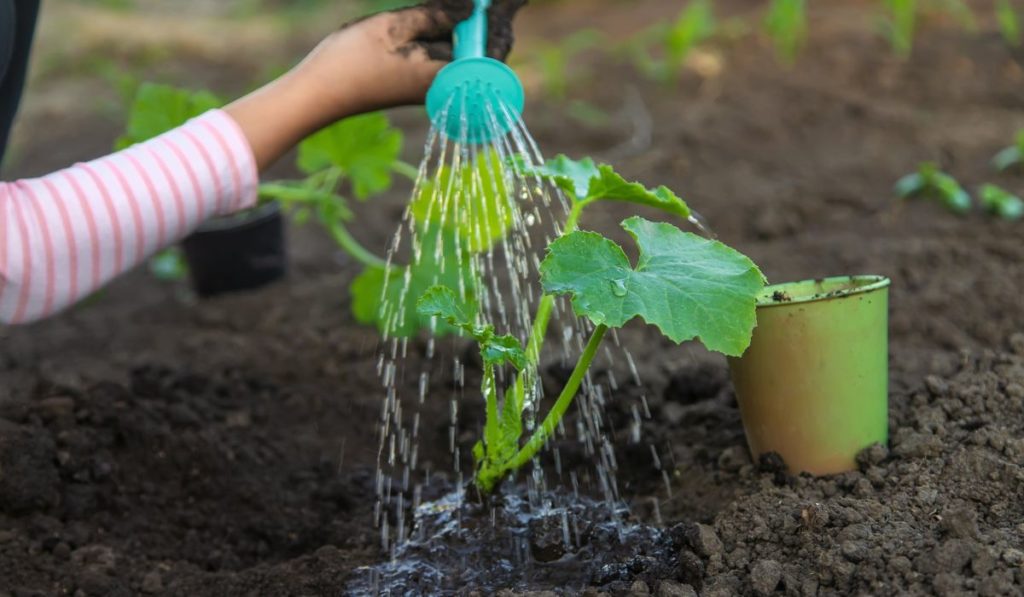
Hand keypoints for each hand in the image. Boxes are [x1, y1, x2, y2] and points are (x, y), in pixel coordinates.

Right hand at [225, 1, 525, 170]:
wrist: (319, 93)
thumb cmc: (354, 61)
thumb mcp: (397, 27)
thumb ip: (438, 15)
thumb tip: (472, 9)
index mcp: (446, 76)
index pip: (492, 52)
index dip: (498, 24)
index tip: (498, 3)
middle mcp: (443, 86)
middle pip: (480, 53)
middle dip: (485, 26)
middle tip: (485, 4)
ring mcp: (430, 85)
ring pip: (460, 53)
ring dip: (464, 29)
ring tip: (464, 8)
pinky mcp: (415, 82)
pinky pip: (442, 56)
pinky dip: (445, 36)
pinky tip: (436, 18)